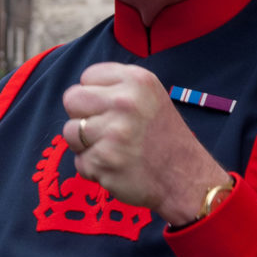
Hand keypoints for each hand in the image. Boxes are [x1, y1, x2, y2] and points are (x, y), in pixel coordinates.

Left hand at [62, 63, 229, 225]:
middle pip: (72, 99)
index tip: (112, 110)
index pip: (88, 76)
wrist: (186, 179)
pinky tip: (117, 167)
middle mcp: (125, 102)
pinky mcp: (104, 161)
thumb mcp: (150, 97)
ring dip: (85, 144)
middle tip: (104, 130)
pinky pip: (79, 161)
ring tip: (113, 149)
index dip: (95, 95)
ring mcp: (113, 132)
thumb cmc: (164, 137)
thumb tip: (78, 93)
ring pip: (69, 131)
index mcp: (137, 80)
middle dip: (82, 115)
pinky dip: (94, 168)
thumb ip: (117, 88)